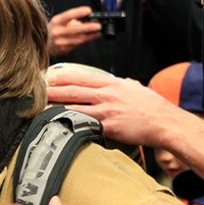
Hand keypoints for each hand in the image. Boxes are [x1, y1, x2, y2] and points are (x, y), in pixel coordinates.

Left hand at [46, 71, 185, 146]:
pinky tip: (60, 125)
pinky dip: (71, 124)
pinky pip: (85, 125)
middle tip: (38, 91)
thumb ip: (123, 86)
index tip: (51, 77)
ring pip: (76, 107)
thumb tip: (119, 83)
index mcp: (113, 84)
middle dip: (54, 90)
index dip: (65, 77)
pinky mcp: (108, 126)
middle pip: (74, 91)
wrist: (165, 122)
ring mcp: (107, 111)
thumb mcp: (136, 89)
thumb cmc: (152, 107)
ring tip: (42, 109)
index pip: (83, 78)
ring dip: (57, 108)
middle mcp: (107, 95)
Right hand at [47, 6, 101, 55]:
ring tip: (99, 32)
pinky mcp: (63, 50)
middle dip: (88, 28)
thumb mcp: (59, 22)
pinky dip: (85, 41)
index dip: (78, 12)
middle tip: (98, 26)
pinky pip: (76, 45)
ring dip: (90, 36)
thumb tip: (86, 23)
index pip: (68, 15)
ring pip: (78, 40)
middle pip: (74, 30)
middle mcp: (56, 32)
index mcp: (56, 22)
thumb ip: (71, 21)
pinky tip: (91, 37)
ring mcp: (59, 43)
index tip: (89, 10)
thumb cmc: (53, 31)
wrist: (41, 45)